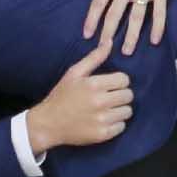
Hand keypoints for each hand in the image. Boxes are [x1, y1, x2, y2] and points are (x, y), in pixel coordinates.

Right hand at [25, 39, 132, 155]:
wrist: (48, 124)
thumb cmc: (61, 96)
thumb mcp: (74, 73)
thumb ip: (94, 58)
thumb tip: (109, 42)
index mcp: (93, 85)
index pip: (124, 80)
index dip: (118, 81)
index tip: (110, 85)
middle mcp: (99, 102)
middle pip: (129, 95)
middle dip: (121, 95)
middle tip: (109, 97)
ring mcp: (101, 119)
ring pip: (127, 111)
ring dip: (120, 110)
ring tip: (107, 109)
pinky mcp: (102, 134)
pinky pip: (122, 126)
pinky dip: (116, 124)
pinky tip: (104, 120)